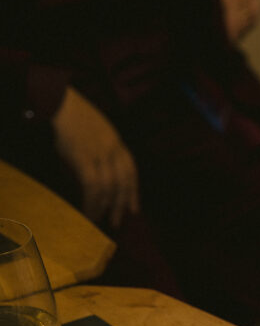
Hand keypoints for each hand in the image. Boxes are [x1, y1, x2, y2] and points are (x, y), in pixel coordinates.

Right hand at [51, 87, 138, 227]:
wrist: (61, 103)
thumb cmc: (72, 119)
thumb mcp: (94, 136)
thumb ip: (97, 157)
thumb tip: (90, 184)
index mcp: (116, 142)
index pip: (131, 170)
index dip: (134, 191)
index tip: (134, 208)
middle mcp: (112, 149)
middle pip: (123, 182)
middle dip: (120, 204)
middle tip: (117, 221)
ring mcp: (100, 154)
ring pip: (109, 187)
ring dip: (104, 206)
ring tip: (99, 220)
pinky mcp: (84, 159)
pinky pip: (93, 186)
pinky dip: (92, 202)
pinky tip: (88, 211)